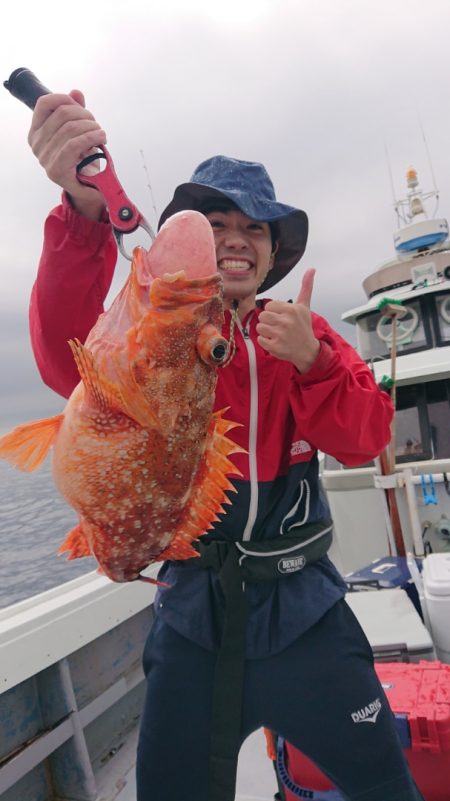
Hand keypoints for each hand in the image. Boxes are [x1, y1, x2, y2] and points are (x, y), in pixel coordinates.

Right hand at [28, 91, 106, 219]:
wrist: (89, 188)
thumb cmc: (82, 159)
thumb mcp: (78, 132)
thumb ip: (75, 111)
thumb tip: (76, 93)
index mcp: (36, 131)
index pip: (44, 103)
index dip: (65, 99)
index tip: (81, 106)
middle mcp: (36, 144)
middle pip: (62, 114)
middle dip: (85, 115)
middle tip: (96, 125)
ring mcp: (44, 158)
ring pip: (70, 128)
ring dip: (91, 127)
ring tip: (100, 133)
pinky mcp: (55, 170)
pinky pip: (74, 145)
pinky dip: (91, 138)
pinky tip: (101, 138)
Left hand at [256, 268, 319, 371]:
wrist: (307, 350)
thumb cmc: (304, 326)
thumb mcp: (305, 306)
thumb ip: (306, 287)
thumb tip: (312, 268)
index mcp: (291, 310)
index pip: (268, 306)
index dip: (273, 312)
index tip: (282, 317)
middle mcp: (286, 322)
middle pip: (262, 316)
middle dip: (268, 321)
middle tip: (278, 327)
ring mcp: (281, 335)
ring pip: (260, 328)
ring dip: (266, 332)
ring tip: (276, 334)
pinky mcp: (276, 347)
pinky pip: (260, 340)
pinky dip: (265, 342)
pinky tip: (276, 342)